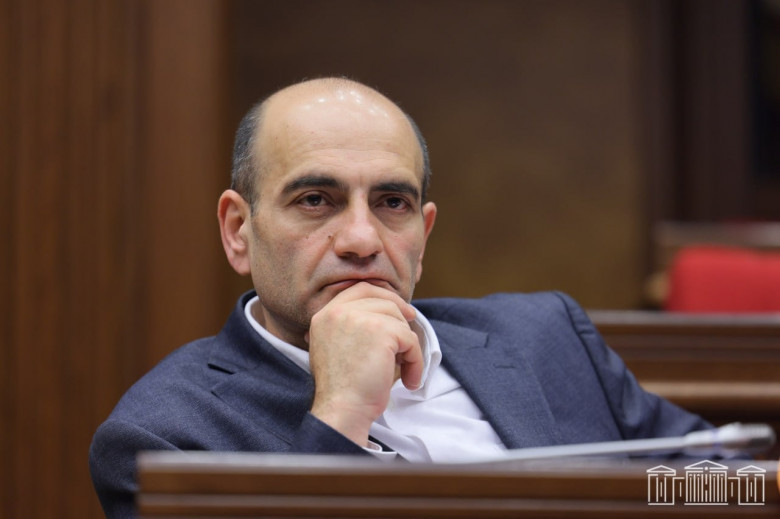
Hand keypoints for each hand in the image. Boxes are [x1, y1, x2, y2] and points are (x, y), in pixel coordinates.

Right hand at [307, 282, 422, 446]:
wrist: (341, 410)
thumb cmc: (342, 389)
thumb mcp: (336, 348)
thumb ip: (351, 328)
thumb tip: (385, 315)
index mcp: (325, 315)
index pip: (358, 289)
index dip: (381, 295)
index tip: (397, 308)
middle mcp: (338, 312)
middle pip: (381, 299)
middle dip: (400, 310)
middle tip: (412, 322)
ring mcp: (359, 318)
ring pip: (398, 320)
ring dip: (407, 344)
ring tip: (404, 368)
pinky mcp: (381, 331)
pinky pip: (410, 339)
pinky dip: (415, 360)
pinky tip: (410, 379)